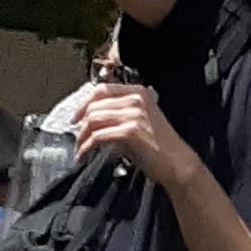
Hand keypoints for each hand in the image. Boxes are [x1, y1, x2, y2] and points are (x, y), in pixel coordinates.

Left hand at [78, 75, 197, 192]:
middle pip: (95, 105)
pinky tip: (83, 156)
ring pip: (94, 119)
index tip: (75, 118)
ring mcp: (134, 114)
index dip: (84, 103)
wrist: (175, 160)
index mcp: (138, 92)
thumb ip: (119, 114)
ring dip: (81, 138)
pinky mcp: (130, 131)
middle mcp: (136, 99)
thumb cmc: (157, 144)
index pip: (102, 89)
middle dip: (80, 125)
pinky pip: (98, 136)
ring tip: (80, 150)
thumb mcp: (139, 120)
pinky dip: (86, 147)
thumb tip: (92, 121)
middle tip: (77, 140)